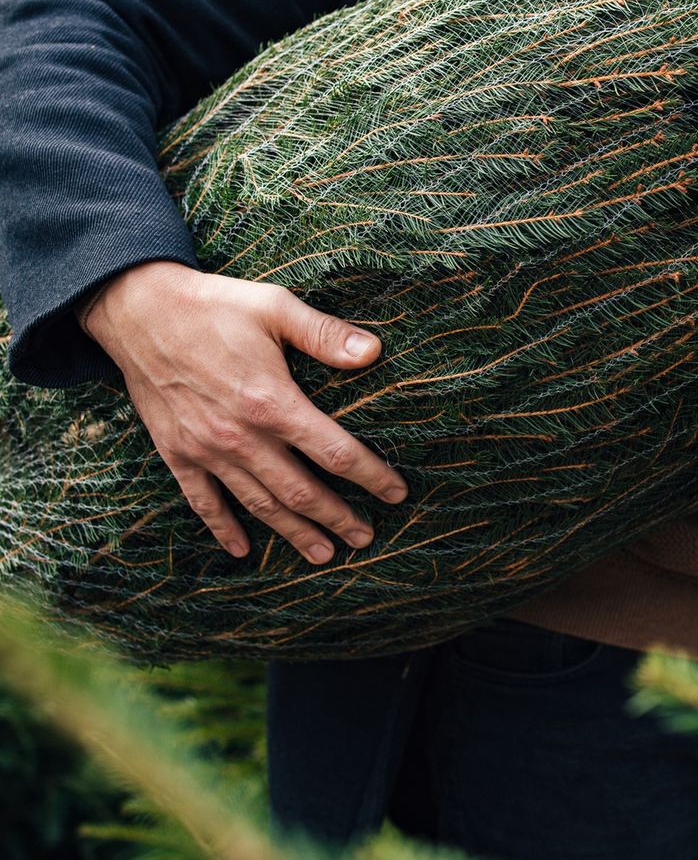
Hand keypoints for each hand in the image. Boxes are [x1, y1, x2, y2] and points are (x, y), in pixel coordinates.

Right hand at [81, 260, 407, 563]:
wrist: (137, 310)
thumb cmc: (213, 306)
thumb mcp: (275, 308)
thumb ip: (325, 334)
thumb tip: (374, 352)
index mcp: (272, 403)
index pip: (335, 452)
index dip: (371, 476)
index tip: (397, 493)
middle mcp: (240, 436)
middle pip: (300, 491)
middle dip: (337, 517)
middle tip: (365, 537)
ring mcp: (206, 449)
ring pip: (258, 504)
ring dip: (293, 532)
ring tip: (323, 553)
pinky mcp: (176, 452)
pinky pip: (202, 501)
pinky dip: (223, 528)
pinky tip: (242, 550)